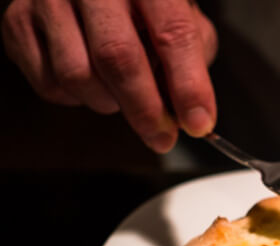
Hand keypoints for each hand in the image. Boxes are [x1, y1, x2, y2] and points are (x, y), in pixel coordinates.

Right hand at [2, 0, 217, 152]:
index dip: (189, 85)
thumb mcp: (180, 16)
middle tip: (162, 137)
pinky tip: (91, 82)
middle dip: (145, 109)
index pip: (172, 33)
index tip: (199, 123)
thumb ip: (192, 58)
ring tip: (123, 96)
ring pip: (78, 75)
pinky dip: (76, 99)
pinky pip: (49, 83)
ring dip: (108, 103)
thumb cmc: (141, 4)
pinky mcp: (17, 21)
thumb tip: (191, 112)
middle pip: (118, 57)